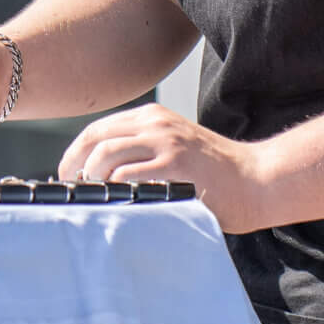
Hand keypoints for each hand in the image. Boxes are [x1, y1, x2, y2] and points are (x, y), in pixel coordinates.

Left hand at [58, 105, 270, 232]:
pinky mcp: (174, 165)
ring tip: (92, 199)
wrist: (255, 180)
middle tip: (71, 191)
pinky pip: (128, 176)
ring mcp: (165, 143)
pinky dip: (113, 192)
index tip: (68, 175)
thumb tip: (97, 175)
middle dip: (74, 166)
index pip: (98, 129)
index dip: (75, 153)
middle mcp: (156, 124)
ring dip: (91, 180)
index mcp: (153, 117)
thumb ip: (142, 151)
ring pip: (106, 155)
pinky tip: (115, 206)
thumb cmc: (214, 174)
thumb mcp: (173, 147)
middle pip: (95, 139)